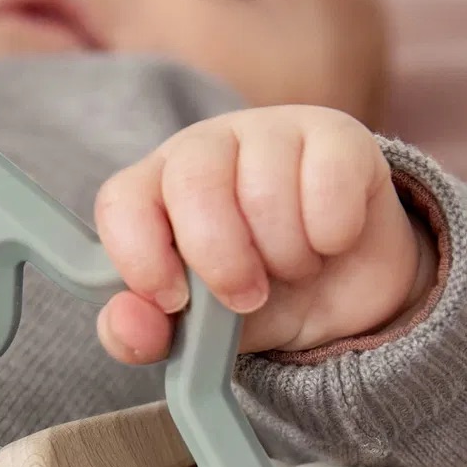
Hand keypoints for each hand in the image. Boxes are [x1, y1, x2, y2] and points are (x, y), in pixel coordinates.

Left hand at [94, 105, 436, 360]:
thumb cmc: (259, 294)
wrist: (346, 288)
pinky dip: (332, 234)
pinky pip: (328, 182)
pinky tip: (331, 242)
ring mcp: (272, 132)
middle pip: (193, 184)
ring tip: (294, 267)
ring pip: (265, 188)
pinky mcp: (336, 135)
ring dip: (286, 255)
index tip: (176, 301)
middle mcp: (208, 147)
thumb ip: (147, 334)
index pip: (121, 202)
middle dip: (222, 260)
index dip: (141, 257)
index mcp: (158, 187)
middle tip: (247, 296)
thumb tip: (126, 321)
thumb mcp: (198, 330)